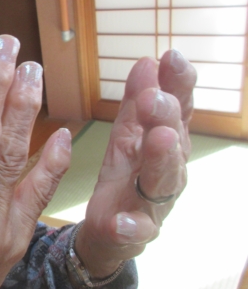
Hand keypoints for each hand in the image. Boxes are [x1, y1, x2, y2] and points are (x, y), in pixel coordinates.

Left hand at [76, 50, 196, 277]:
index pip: (178, 109)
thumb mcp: (127, 134)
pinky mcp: (136, 232)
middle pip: (173, 141)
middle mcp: (167, 169)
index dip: (179, 84)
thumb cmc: (126, 175)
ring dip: (161, 160)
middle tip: (154, 98)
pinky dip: (129, 226)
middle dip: (166, 118)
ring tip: (158, 140)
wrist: (109, 229)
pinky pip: (136, 230)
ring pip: (164, 181)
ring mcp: (155, 202)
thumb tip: (147, 61)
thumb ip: (136, 101)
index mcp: (165, 142)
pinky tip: (120, 221)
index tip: (171, 56)